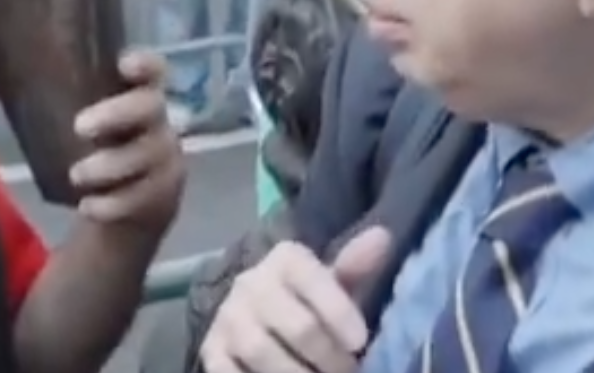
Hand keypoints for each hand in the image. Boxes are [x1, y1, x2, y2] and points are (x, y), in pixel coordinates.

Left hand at [68, 51, 183, 227]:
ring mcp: (164, 159)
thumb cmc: (101, 146)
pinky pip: (143, 198)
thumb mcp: (88, 119)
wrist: (132, 201)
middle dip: (116, 114)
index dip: (144, 63)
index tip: (123, 63)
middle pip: (150, 107)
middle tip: (80, 126)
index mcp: (138, 95)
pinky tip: (88, 206)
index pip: (152, 69)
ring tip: (76, 175)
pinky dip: (113, 204)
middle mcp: (158, 122)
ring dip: (110, 166)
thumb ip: (64, 97)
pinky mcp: (162, 196)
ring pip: (147, 156)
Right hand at [199, 228, 391, 372]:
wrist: (250, 314)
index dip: (340, 313)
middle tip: (349, 371)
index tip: (361, 342)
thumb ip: (354, 266)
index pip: (313, 279)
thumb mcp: (330, 282)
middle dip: (331, 357)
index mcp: (285, 261)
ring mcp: (228, 319)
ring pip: (263, 352)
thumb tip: (382, 235)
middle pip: (299, 327)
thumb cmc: (306, 300)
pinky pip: (230, 371)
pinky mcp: (211, 351)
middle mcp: (251, 284)